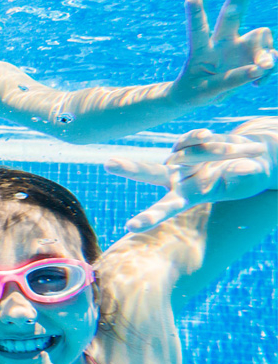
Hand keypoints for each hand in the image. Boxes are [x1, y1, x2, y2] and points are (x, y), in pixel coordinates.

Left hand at [105, 118, 276, 231]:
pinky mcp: (184, 143)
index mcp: (190, 195)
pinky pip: (192, 136)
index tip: (130, 227)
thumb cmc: (251, 175)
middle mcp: (178, 178)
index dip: (149, 217)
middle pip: (150, 172)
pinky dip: (205, 138)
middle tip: (108, 163)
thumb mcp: (250, 179)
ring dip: (212, 150)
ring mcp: (179, 159)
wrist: (255, 157)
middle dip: (130, 168)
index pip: (167, 207)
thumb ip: (244, 176)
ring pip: (184, 150)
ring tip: (237, 151)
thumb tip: (241, 169)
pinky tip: (215, 139)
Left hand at [171, 0, 275, 104]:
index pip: (199, 30)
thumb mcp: (207, 91)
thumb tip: (263, 66)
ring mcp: (240, 47)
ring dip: (267, 55)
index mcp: (202, 50)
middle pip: (231, 15)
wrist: (202, 95)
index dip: (196, 14)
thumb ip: (233, 80)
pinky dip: (270, 71)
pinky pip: (272, 58)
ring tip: (263, 72)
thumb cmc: (197, 90)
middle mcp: (222, 42)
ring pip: (261, 36)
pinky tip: (260, 82)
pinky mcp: (254, 56)